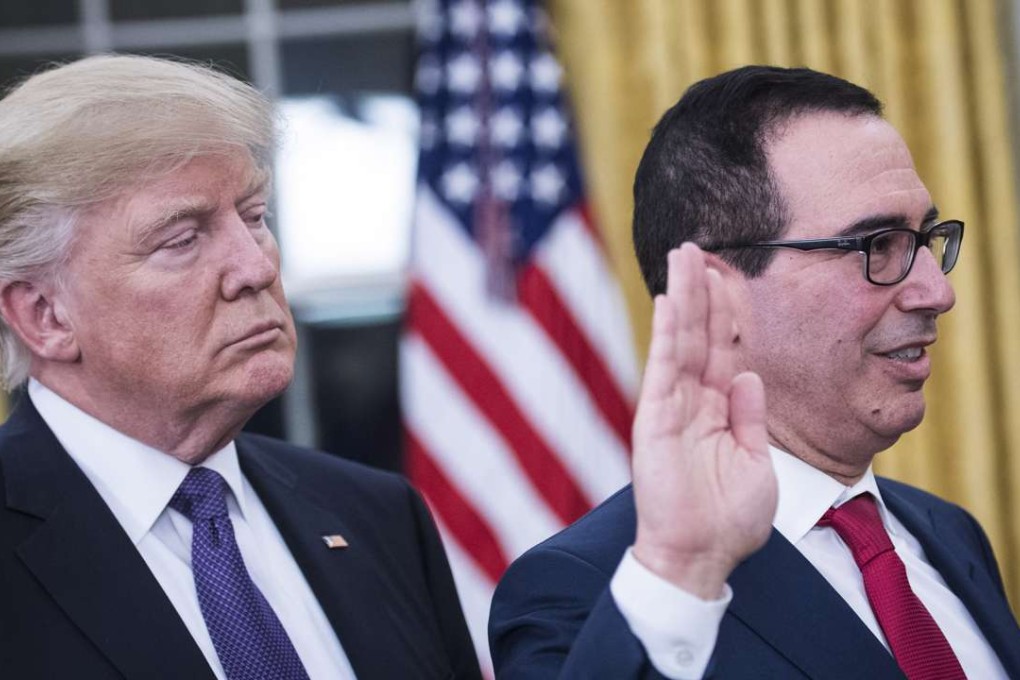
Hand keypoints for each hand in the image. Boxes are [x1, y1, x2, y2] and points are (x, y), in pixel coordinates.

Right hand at [631, 243, 776, 598]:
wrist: (701, 556)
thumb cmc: (728, 519)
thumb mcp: (756, 462)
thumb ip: (750, 416)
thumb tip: (750, 374)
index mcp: (718, 409)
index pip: (723, 348)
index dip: (727, 310)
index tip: (726, 273)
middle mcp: (693, 400)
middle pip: (698, 333)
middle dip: (700, 289)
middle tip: (698, 246)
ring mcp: (672, 407)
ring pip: (680, 340)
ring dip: (682, 296)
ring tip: (684, 254)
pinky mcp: (654, 419)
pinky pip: (663, 368)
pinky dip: (665, 334)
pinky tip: (669, 301)